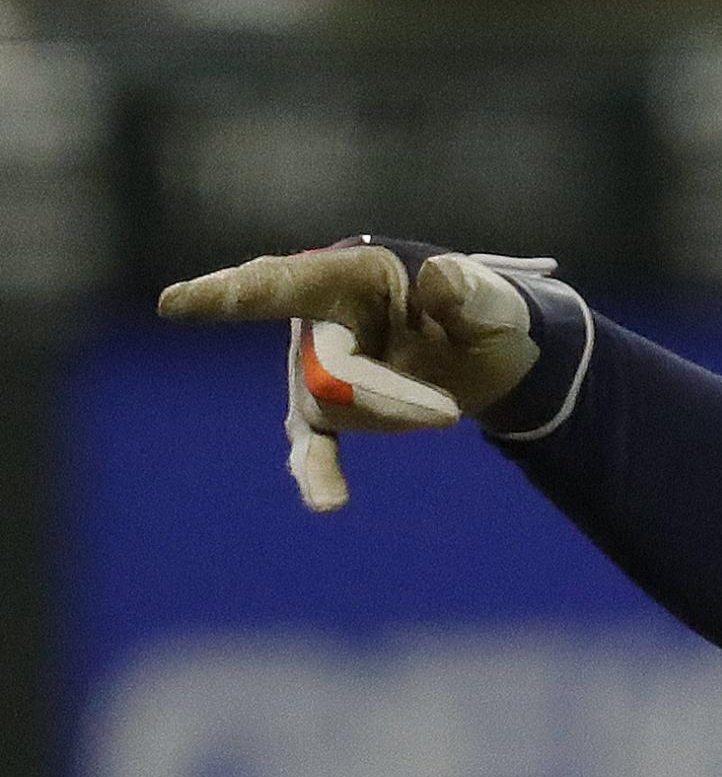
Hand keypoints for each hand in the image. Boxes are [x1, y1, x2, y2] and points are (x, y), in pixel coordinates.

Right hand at [157, 237, 564, 512]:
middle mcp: (317, 318)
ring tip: (446, 410)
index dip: (228, 294)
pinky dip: (318, 473)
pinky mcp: (326, 411)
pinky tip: (327, 502)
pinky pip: (313, 445)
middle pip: (326, 370)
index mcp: (349, 274)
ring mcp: (314, 367)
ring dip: (392, 415)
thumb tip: (439, 279)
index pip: (282, 283)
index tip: (173, 305)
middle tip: (449, 415)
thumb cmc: (482, 314)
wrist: (487, 353)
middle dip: (386, 398)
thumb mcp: (493, 300)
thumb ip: (470, 292)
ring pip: (329, 409)